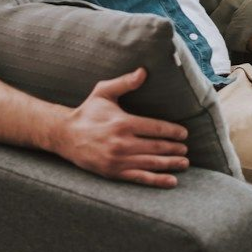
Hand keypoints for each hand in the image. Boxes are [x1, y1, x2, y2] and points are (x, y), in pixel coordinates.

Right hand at [48, 67, 189, 186]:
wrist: (65, 136)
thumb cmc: (87, 112)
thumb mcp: (103, 92)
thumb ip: (125, 82)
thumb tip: (144, 71)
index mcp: (123, 122)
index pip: (155, 128)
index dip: (172, 132)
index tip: (184, 134)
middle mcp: (122, 143)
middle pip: (156, 146)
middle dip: (174, 149)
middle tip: (186, 150)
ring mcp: (118, 160)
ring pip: (151, 163)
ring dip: (171, 164)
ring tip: (184, 163)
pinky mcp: (114, 172)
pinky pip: (140, 177)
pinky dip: (157, 180)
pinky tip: (171, 181)